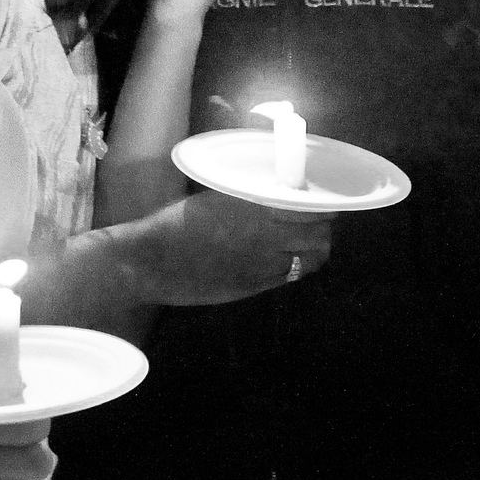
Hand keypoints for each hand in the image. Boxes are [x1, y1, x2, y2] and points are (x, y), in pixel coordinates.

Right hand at [131, 189, 332, 305]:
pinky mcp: (254, 287)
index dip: (325, 206)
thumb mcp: (219, 196)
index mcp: (259, 210)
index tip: (326, 200)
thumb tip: (279, 191)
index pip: (313, 210)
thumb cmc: (178, 221)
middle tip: (318, 219)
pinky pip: (289, 277)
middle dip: (324, 227)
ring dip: (314, 248)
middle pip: (319, 236)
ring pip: (310, 260)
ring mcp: (263, 267)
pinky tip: (285, 257)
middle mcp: (268, 239)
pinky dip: (295, 265)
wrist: (154, 262)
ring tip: (306, 240)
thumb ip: (253, 197)